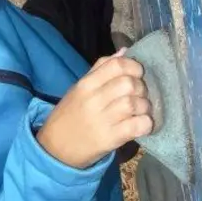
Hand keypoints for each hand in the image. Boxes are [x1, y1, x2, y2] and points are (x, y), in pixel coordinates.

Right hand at [38, 55, 153, 168]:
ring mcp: (102, 120)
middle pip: (129, 84)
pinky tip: (142, 124)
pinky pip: (137, 126)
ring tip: (141, 111)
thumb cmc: (70, 115)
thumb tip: (125, 51)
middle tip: (140, 95)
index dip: (134, 66)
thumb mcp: (79, 88)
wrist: (55, 149)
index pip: (116, 65)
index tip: (137, 74)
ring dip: (145, 106)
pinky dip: (146, 124)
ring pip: (135, 104)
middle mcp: (94, 100)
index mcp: (86, 84)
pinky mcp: (110, 139)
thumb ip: (101, 69)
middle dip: (142, 88)